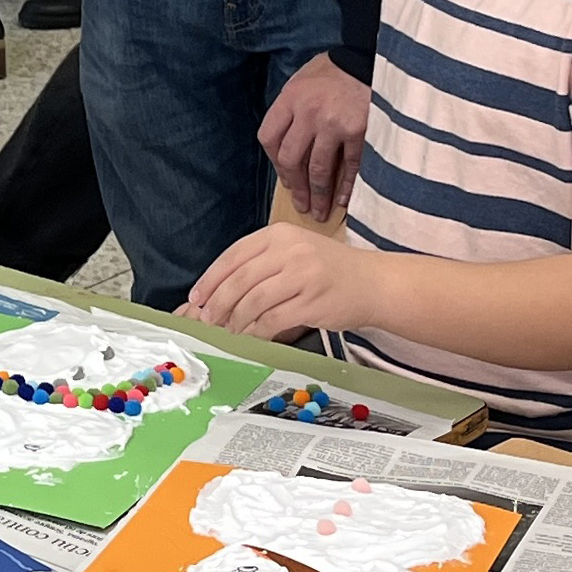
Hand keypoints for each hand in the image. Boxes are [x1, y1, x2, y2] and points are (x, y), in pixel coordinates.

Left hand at [181, 222, 373, 341]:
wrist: (374, 283)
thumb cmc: (329, 270)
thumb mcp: (294, 252)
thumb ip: (260, 264)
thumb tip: (217, 292)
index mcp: (280, 234)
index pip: (234, 255)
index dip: (211, 278)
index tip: (197, 297)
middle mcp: (290, 251)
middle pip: (240, 280)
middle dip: (218, 304)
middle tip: (207, 321)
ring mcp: (303, 276)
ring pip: (253, 301)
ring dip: (236, 320)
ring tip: (228, 332)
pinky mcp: (313, 302)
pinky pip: (273, 320)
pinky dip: (257, 331)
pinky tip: (252, 337)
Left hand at [258, 54, 370, 219]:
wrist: (367, 60)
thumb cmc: (333, 72)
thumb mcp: (301, 82)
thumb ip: (291, 111)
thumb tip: (289, 148)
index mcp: (289, 100)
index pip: (269, 138)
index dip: (275, 163)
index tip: (285, 178)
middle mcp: (307, 113)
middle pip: (291, 159)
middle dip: (295, 187)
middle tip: (302, 205)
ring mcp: (332, 123)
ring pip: (317, 168)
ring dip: (318, 195)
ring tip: (319, 212)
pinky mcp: (358, 130)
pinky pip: (349, 165)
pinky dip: (345, 186)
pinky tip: (342, 200)